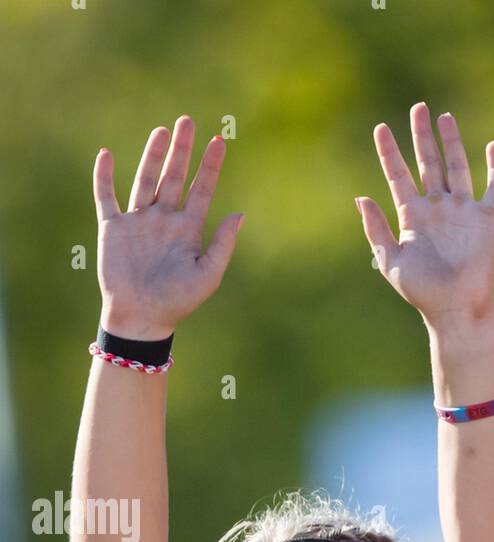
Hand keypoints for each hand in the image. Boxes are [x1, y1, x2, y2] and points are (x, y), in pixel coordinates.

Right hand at [94, 117, 242, 339]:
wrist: (142, 318)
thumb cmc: (178, 302)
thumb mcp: (208, 274)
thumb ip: (223, 244)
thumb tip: (239, 214)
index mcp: (188, 230)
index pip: (202, 191)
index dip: (210, 167)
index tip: (220, 142)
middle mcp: (164, 221)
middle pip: (174, 177)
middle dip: (182, 151)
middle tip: (188, 122)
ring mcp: (138, 222)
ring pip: (145, 180)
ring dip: (152, 155)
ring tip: (162, 131)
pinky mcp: (113, 228)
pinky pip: (106, 196)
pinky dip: (104, 176)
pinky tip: (106, 154)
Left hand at [356, 105, 493, 323]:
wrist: (455, 309)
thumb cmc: (422, 292)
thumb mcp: (391, 261)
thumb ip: (376, 229)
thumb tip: (361, 197)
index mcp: (412, 217)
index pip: (398, 176)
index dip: (389, 152)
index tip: (380, 129)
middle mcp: (436, 209)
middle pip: (428, 163)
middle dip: (421, 136)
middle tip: (418, 108)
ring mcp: (461, 212)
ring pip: (456, 168)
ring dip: (451, 143)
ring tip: (444, 117)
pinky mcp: (485, 220)